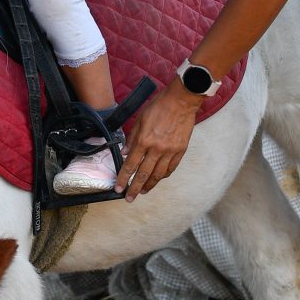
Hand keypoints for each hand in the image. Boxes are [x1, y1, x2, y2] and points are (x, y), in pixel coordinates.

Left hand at [116, 82, 198, 199]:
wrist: (181, 101)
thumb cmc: (159, 107)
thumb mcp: (140, 119)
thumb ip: (132, 138)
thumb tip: (125, 153)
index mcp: (144, 140)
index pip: (131, 165)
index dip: (123, 178)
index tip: (119, 188)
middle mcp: (156, 149)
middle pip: (144, 174)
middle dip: (135, 188)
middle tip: (129, 198)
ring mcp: (170, 151)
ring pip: (158, 175)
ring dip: (149, 185)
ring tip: (143, 191)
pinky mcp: (180, 151)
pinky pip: (170, 168)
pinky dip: (163, 176)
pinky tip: (157, 179)